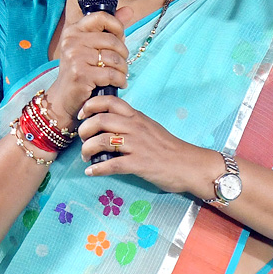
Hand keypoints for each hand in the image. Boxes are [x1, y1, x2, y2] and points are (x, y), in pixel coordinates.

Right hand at [44, 8, 134, 126]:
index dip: (117, 27)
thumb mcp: (93, 46)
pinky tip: (119, 83)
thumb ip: (110, 28)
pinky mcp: (80, 74)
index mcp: (74, 30)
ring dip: (123, 69)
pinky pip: (111, 73)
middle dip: (123, 54)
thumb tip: (129, 10)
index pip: (102, 17)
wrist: (65, 97)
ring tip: (120, 75)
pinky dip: (120, 80)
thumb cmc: (81, 70)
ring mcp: (74, 57)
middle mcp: (71, 41)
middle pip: (112, 40)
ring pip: (114, 58)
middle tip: (121, 64)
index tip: (120, 38)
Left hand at [77, 94, 222, 196]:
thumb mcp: (150, 127)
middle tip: (82, 139)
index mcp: (137, 117)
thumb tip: (110, 124)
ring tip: (85, 157)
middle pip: (100, 120)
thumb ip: (132, 123)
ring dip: (87, 150)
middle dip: (84, 130)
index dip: (91, 105)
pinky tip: (91, 172)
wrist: (189, 164)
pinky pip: (111, 164)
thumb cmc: (169, 148)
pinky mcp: (139, 164)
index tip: (82, 114)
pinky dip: (97, 169)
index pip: (110, 101)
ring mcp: (137, 145)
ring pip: (102, 141)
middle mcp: (135, 127)